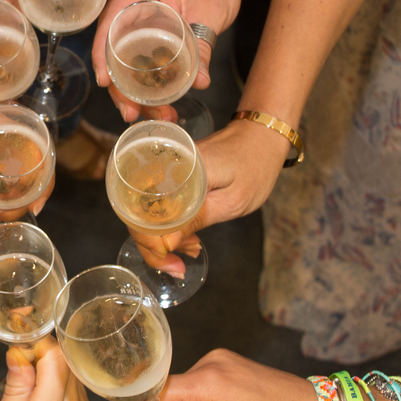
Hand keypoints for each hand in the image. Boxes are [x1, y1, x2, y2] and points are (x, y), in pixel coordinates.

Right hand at [0, 339, 95, 400]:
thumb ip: (14, 392)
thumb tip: (19, 355)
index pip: (55, 359)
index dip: (38, 341)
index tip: (20, 335)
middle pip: (67, 361)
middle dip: (44, 350)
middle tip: (20, 350)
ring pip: (73, 372)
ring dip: (52, 365)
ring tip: (28, 373)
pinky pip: (76, 389)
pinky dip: (60, 382)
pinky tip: (41, 392)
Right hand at [91, 0, 243, 122]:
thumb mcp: (211, 12)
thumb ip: (203, 46)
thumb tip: (200, 81)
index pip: (110, 22)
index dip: (103, 54)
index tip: (106, 82)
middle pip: (112, 46)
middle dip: (120, 84)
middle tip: (130, 112)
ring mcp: (135, 14)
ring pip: (123, 56)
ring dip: (132, 88)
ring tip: (149, 114)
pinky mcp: (144, 27)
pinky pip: (135, 54)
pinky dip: (143, 79)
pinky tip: (154, 102)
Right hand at [128, 118, 288, 275]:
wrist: (262, 135)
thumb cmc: (256, 165)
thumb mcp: (233, 200)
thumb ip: (199, 219)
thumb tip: (166, 244)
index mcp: (177, 171)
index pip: (142, 213)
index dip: (151, 245)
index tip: (172, 265)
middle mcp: (163, 168)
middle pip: (138, 214)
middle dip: (155, 247)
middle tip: (179, 265)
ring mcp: (166, 171)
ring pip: (147, 211)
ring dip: (163, 238)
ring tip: (189, 251)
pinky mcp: (171, 175)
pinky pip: (160, 203)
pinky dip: (170, 224)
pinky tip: (187, 237)